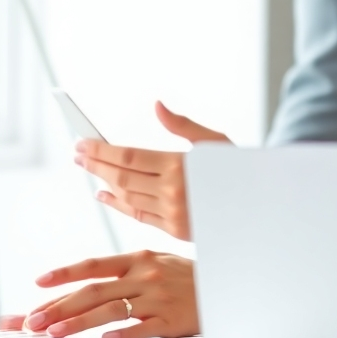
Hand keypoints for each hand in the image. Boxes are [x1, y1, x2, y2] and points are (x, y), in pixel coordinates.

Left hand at [23, 251, 197, 337]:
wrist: (223, 286)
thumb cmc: (184, 278)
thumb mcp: (155, 262)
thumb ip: (123, 271)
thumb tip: (84, 285)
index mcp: (138, 259)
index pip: (94, 265)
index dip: (65, 274)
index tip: (39, 282)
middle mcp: (145, 276)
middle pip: (95, 291)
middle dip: (60, 306)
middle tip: (33, 320)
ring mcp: (157, 298)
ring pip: (111, 310)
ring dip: (79, 322)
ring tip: (54, 334)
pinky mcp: (170, 320)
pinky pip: (142, 328)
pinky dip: (121, 334)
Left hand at [74, 100, 229, 240]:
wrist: (258, 208)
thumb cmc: (239, 169)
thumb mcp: (215, 141)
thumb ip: (182, 125)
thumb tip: (157, 106)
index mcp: (181, 166)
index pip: (130, 157)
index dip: (102, 150)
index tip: (83, 142)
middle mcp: (173, 192)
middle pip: (123, 177)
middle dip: (96, 164)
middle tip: (78, 153)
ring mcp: (173, 214)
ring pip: (127, 197)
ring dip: (104, 182)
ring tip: (89, 168)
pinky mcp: (175, 230)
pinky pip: (137, 216)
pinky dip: (117, 204)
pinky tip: (104, 194)